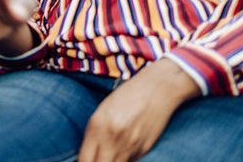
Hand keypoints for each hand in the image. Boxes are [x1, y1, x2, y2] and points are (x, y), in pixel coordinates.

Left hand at [78, 58, 201, 161]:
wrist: (157, 88)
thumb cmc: (127, 96)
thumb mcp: (103, 111)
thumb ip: (94, 134)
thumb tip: (89, 156)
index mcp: (97, 125)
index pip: (85, 159)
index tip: (85, 161)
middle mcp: (113, 138)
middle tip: (97, 159)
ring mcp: (130, 146)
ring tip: (110, 154)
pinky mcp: (144, 150)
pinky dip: (125, 159)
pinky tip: (125, 149)